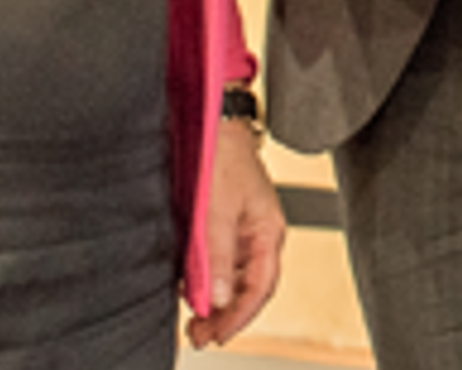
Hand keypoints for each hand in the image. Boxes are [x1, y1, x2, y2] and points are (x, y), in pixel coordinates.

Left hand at [185, 111, 289, 347]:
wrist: (213, 124)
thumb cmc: (222, 159)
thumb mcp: (217, 211)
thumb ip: (218, 256)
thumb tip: (219, 299)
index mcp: (269, 231)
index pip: (260, 286)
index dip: (240, 316)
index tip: (218, 335)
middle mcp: (259, 234)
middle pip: (249, 287)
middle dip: (226, 315)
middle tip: (201, 336)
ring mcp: (242, 230)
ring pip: (233, 277)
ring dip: (216, 301)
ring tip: (194, 321)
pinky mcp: (223, 224)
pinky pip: (220, 263)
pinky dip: (208, 281)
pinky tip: (192, 291)